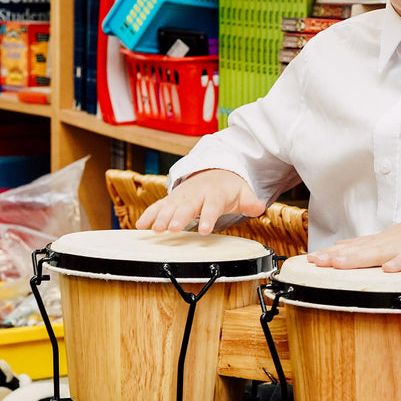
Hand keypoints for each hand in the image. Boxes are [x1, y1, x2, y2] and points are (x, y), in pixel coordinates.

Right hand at [135, 169, 265, 234]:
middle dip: (178, 217)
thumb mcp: (243, 192)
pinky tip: (140, 225)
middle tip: (171, 229)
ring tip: (154, 229)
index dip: (209, 217)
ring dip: (161, 217)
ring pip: (170, 206)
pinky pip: (158, 206)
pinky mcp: (172, 200)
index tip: (205, 230)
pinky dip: (149, 214)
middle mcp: (196, 194)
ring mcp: (182, 196)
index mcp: (214, 193)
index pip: (212, 206)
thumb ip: (251, 202)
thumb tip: (259, 207)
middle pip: (187, 206)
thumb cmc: (228, 187)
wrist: (214, 171)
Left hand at [307, 214, 400, 271]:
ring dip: (358, 258)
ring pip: (379, 253)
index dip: (331, 254)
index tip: (311, 260)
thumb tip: (338, 247)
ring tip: (339, 264)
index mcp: (379, 242)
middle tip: (316, 261)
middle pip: (359, 250)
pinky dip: (399, 263)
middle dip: (336, 257)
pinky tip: (388, 269)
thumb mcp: (387, 240)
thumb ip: (364, 246)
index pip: (351, 248)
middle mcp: (387, 243)